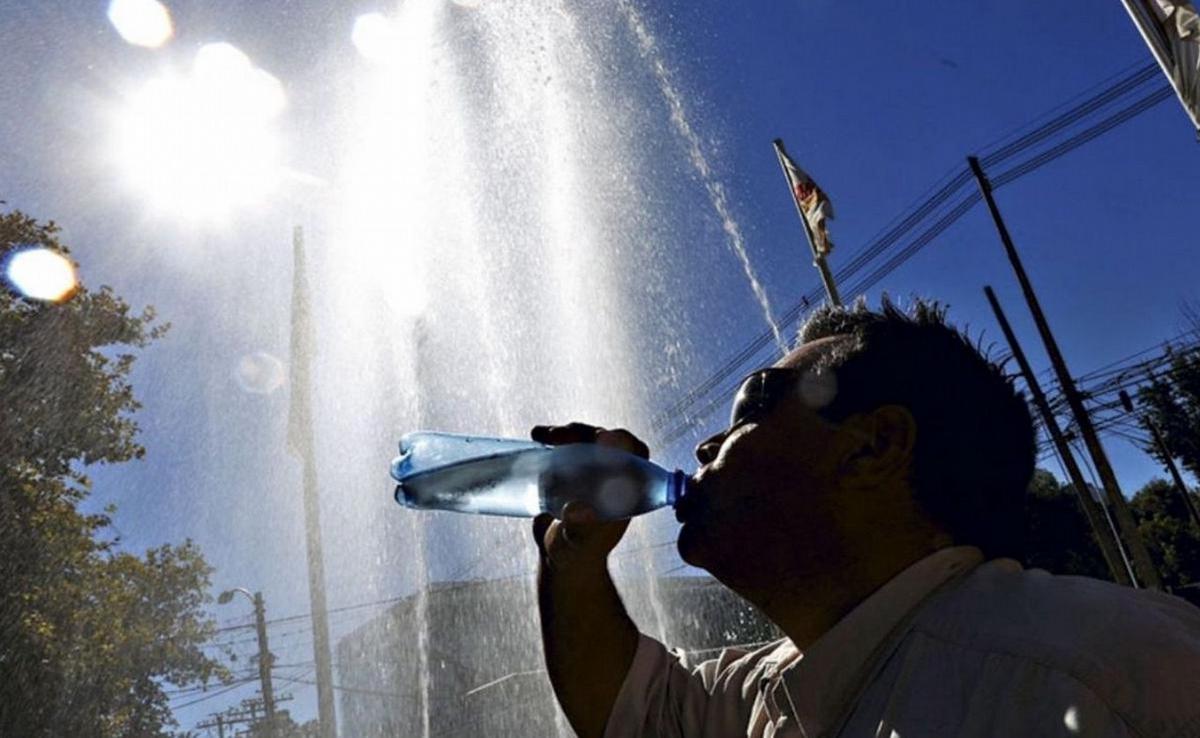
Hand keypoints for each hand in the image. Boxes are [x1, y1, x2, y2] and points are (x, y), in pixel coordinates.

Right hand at [529, 422, 648, 567]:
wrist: (559, 557)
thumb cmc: (577, 553)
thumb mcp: (579, 542)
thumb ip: (580, 529)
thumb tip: (575, 511)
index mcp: (626, 490)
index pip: (637, 455)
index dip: (624, 443)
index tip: (602, 437)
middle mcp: (612, 477)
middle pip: (607, 441)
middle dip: (584, 432)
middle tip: (559, 437)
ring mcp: (591, 471)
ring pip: (585, 439)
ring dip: (566, 433)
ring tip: (543, 436)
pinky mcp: (570, 470)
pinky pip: (566, 445)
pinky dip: (552, 437)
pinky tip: (536, 436)